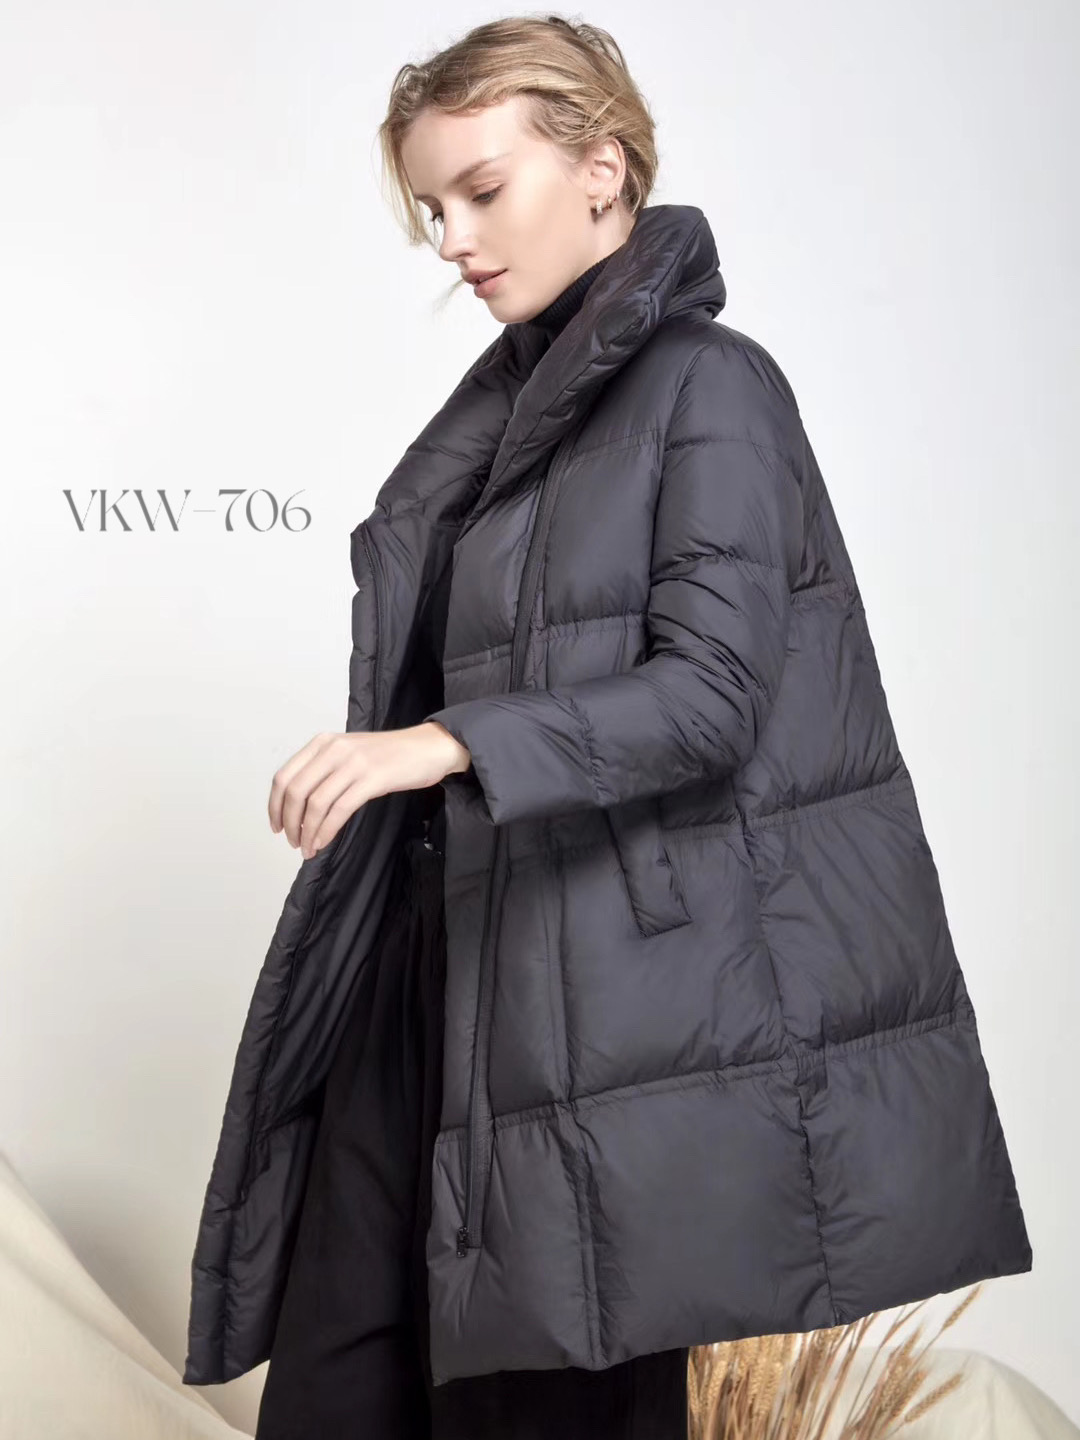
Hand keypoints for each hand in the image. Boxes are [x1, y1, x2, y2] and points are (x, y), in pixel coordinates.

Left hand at [268, 722, 470, 857]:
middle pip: (295, 792)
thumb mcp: (350, 752)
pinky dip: (326, 831)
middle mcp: (333, 749)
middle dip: (289, 822)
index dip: (274, 805)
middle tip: (293, 842)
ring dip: (307, 832)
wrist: (429, 747)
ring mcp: (353, 763)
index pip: (284, 776)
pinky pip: (339, 810)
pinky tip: (324, 841)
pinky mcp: (372, 779)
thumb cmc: (391, 755)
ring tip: (309, 848)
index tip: (276, 825)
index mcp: (323, 742)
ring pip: (315, 804)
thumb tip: (300, 806)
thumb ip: (325, 769)